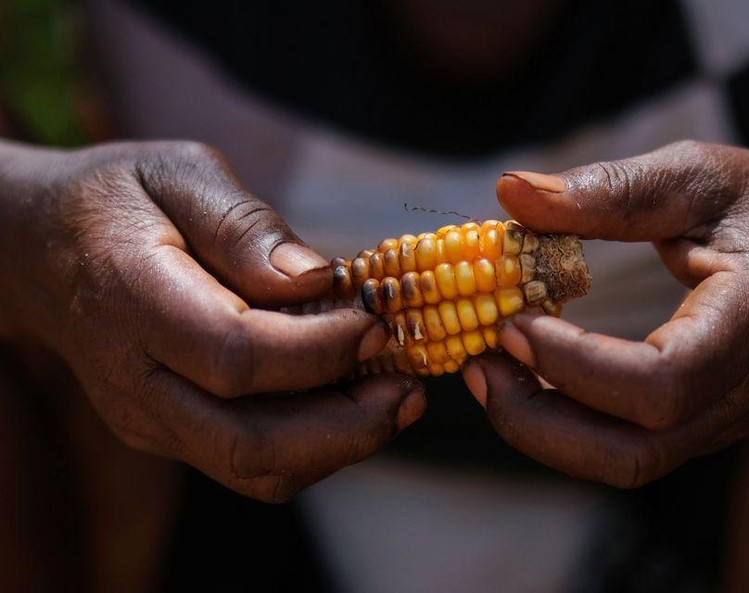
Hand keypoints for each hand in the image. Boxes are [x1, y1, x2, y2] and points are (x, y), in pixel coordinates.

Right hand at [0, 140, 424, 501]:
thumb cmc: (121, 200)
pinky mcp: (170, 432)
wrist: (47, 250)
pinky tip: (355, 402)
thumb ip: (244, 226)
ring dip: (339, 445)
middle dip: (346, 427)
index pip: (234, 355)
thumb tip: (318, 282)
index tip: (377, 323)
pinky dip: (314, 444)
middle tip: (408, 388)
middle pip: (247, 443)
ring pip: (253, 468)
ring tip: (398, 398)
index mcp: (130, 300)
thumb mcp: (179, 173)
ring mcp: (148, 418)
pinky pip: (249, 461)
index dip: (317, 350)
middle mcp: (135, 380)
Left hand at [462, 141, 748, 486]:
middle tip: (477, 361)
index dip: (575, 364)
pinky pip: (621, 445)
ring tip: (486, 370)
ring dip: (540, 428)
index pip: (661, 383)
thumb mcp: (697, 175)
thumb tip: (509, 191)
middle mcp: (737, 393)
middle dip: (536, 418)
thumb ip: (610, 188)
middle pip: (630, 453)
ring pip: (620, 462)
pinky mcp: (695, 422)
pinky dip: (562, 421)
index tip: (513, 320)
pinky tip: (524, 373)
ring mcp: (718, 419)